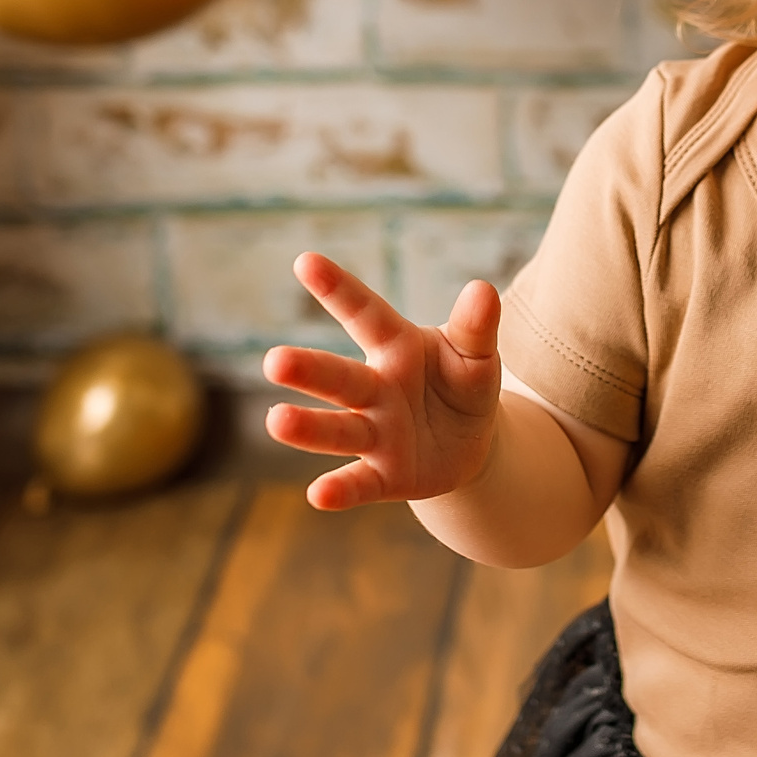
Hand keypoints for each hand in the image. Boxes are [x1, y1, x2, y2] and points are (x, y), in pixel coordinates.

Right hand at [262, 253, 501, 510]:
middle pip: (339, 377)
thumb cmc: (462, 384)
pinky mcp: (384, 475)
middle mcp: (375, 388)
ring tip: (275, 420)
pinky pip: (360, 482)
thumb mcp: (477, 355)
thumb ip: (476, 328)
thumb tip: (483, 289)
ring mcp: (375, 433)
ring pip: (339, 429)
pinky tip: (317, 495)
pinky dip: (340, 490)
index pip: (366, 314)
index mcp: (396, 347)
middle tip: (274, 361)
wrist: (470, 444)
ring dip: (308, 427)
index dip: (339, 289)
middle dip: (309, 369)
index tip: (306, 261)